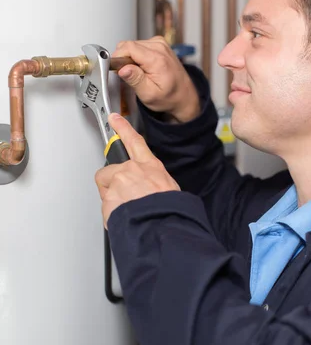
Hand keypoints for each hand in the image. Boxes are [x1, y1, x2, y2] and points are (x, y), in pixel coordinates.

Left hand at [95, 113, 179, 227]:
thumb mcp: (169, 188)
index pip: (134, 142)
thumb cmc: (170, 210)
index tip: (115, 119)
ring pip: (106, 193)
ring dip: (113, 202)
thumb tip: (149, 189)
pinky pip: (106, 209)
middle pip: (109, 172)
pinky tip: (125, 220)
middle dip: (110, 183)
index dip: (123, 129)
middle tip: (122, 197)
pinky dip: (113, 216)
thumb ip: (154, 182)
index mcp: (149, 166)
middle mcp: (131, 171)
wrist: (162, 225)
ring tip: (129, 212)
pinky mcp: (109, 199)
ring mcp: (118, 184)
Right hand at [112, 38, 200, 122]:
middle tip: (132, 75)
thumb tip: (122, 69)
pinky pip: (140, 46)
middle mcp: (160, 47)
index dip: (118, 58)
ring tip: (140, 73)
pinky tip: (144, 67)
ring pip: (133, 45)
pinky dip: (138, 56)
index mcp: (157, 58)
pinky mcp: (159, 44)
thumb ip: (135, 80)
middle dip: (124, 60)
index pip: (127, 47)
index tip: (118, 70)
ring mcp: (160, 44)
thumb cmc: (170, 97)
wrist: (184, 96)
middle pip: (129, 45)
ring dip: (131, 58)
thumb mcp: (149, 94)